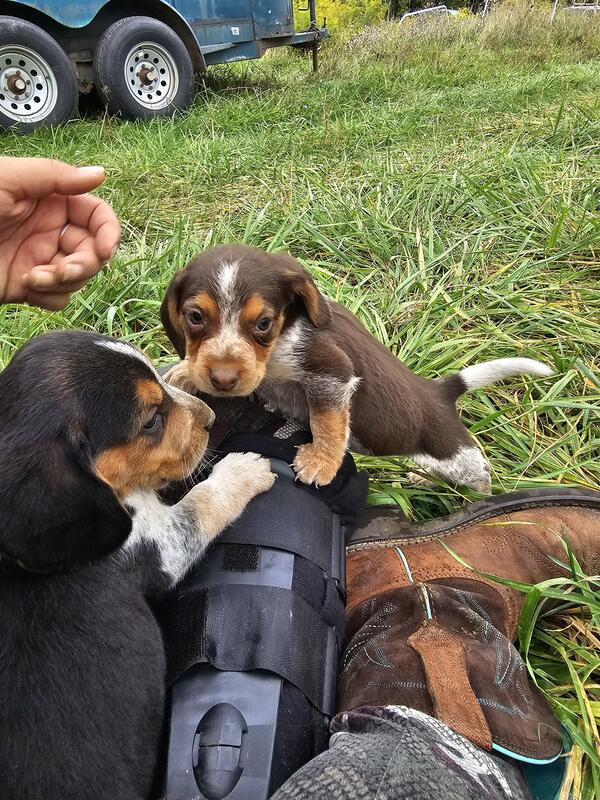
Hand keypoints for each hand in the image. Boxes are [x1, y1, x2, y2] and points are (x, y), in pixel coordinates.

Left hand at [0, 157, 120, 309]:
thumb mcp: (7, 179)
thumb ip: (54, 176)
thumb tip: (99, 174)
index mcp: (46, 199)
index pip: (94, 213)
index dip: (108, 230)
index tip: (105, 248)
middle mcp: (47, 229)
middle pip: (92, 249)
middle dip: (84, 264)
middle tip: (61, 270)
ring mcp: (38, 258)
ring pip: (80, 276)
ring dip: (64, 282)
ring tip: (32, 278)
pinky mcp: (27, 286)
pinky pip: (59, 298)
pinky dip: (49, 297)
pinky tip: (26, 290)